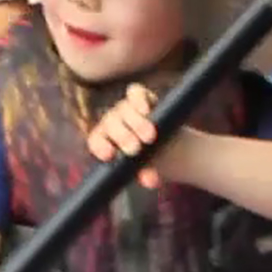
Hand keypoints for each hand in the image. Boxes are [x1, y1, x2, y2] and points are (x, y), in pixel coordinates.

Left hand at [86, 83, 202, 189]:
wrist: (175, 149)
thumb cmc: (155, 163)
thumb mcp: (151, 171)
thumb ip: (147, 173)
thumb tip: (150, 180)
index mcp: (108, 142)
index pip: (96, 140)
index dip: (100, 146)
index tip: (110, 155)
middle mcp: (114, 123)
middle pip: (110, 123)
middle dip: (121, 136)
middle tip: (135, 149)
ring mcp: (128, 109)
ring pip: (123, 109)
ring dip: (135, 122)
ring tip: (150, 137)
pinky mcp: (143, 97)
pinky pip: (135, 91)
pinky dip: (138, 99)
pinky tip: (146, 110)